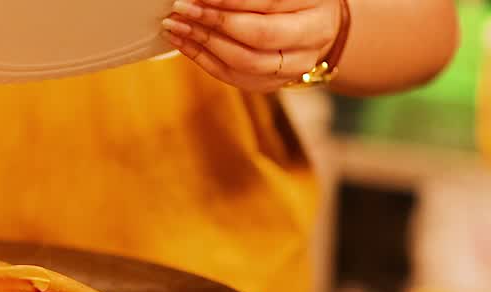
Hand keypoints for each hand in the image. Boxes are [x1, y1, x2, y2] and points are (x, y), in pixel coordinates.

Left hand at [162, 0, 341, 92]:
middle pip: (260, 36)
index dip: (231, 1)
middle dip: (215, 22)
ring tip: (174, 25)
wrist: (314, 27)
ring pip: (244, 62)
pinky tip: (181, 42)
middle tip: (182, 8)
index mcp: (316, 4)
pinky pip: (231, 76)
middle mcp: (311, 38)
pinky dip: (201, 58)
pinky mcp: (270, 84)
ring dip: (203, 42)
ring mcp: (293, 67)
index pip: (271, 3)